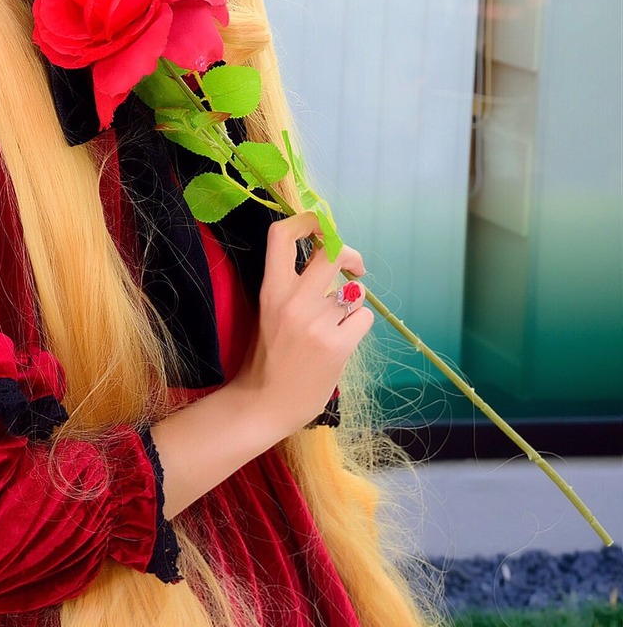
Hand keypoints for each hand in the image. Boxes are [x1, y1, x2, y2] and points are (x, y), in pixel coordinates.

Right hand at [231, 212, 373, 440]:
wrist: (263, 405)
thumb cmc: (268, 357)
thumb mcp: (269, 311)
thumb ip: (292, 284)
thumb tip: (325, 253)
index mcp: (271, 290)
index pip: (283, 234)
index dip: (307, 221)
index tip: (321, 231)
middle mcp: (293, 301)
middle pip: (332, 252)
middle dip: (350, 254)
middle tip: (354, 267)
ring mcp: (317, 324)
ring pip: (354, 292)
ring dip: (351, 304)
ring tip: (334, 325)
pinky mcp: (337, 346)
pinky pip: (363, 319)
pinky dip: (357, 327)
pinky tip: (341, 342)